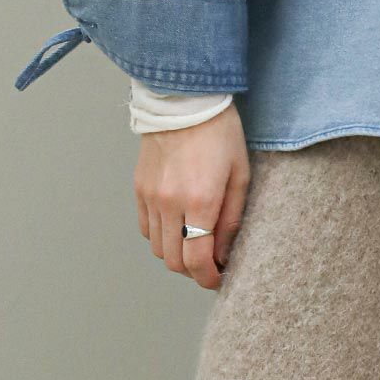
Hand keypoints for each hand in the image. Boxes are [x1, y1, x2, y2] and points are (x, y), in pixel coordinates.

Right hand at [134, 102, 249, 288]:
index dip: (207, 279)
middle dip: (194, 271)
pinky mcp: (139, 188)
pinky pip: (146, 228)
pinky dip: (161, 237)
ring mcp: (151, 196)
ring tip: (195, 243)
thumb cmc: (220, 134)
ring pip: (158, 249)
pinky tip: (177, 226)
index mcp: (200, 201)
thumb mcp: (240, 177)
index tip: (218, 279)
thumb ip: (231, 220)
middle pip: (175, 261)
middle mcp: (171, 203)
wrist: (184, 100)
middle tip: (210, 264)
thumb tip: (222, 254)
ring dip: (177, 254)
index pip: (196, 260)